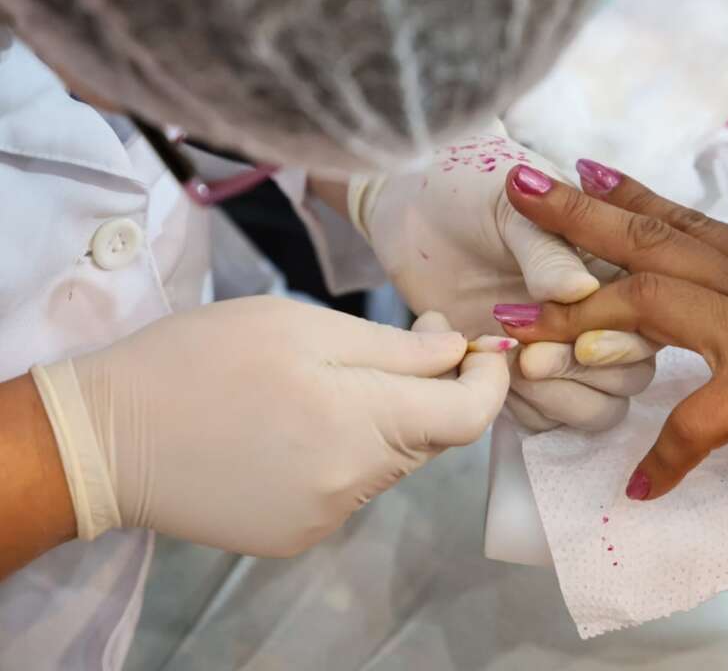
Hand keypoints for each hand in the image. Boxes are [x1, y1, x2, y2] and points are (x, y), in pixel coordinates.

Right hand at [30, 297, 507, 555]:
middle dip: (436, 391)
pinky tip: (300, 425)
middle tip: (413, 339)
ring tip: (335, 380)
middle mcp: (355, 483)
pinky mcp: (295, 536)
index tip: (486, 348)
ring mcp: (325, 517)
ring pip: (390, 463)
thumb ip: (393, 347)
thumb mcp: (301, 325)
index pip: (469, 417)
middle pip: (430, 439)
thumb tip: (456, 351)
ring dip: (388, 422)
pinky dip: (348, 454)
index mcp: (362, 422)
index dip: (490, 382)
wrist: (103, 437)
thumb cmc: (202, 359)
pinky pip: (349, 489)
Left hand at [351, 121, 654, 431]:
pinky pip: (550, 420)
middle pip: (632, 374)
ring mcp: (563, 349)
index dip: (620, 340)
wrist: (405, 206)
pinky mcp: (523, 377)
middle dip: (585, 376)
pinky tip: (489, 379)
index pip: (648, 320)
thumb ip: (546, 250)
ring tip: (509, 371)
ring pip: (600, 406)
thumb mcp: (509, 208)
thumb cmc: (465, 190)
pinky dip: (527, 411)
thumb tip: (584, 292)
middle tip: (529, 361)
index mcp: (613, 265)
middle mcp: (598, 311)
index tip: (574, 339)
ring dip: (561, 400)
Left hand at [495, 160, 727, 499]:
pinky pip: (701, 424)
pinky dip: (668, 456)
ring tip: (517, 327)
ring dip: (577, 317)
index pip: (687, 221)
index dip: (632, 196)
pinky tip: (639, 486)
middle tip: (518, 193)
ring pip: (647, 308)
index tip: (582, 169)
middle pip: (649, 244)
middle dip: (579, 220)